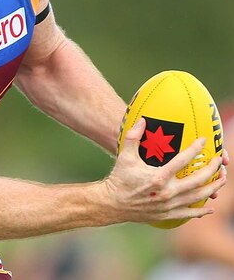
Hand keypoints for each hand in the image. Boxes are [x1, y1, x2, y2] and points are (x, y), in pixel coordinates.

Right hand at [103, 118, 225, 223]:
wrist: (112, 203)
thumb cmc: (119, 178)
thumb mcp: (125, 156)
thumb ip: (133, 137)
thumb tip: (142, 120)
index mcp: (159, 176)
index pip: (183, 160)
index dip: (195, 149)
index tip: (203, 141)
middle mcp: (167, 192)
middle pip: (199, 180)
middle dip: (213, 169)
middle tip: (219, 161)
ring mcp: (169, 204)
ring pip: (199, 196)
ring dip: (213, 187)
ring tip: (222, 179)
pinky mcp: (168, 214)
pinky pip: (190, 213)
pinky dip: (202, 210)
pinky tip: (210, 206)